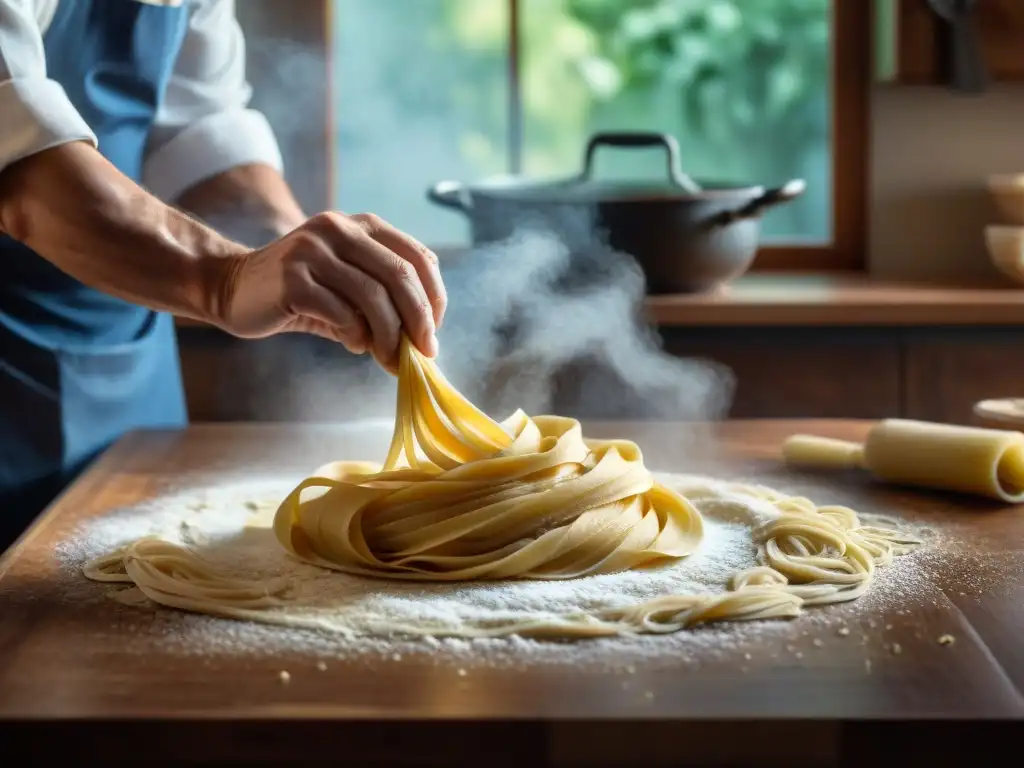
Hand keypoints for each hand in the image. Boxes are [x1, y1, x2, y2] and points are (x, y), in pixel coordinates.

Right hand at [213, 212, 445, 371]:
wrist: (233, 287)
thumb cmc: (302, 293)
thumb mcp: (349, 287)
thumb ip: (385, 301)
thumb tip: (423, 341)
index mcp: (362, 226)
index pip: (417, 256)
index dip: (434, 296)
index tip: (433, 330)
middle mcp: (340, 229)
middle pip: (400, 275)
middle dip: (418, 320)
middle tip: (423, 352)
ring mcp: (313, 251)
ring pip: (373, 296)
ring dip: (388, 336)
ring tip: (388, 358)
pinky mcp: (292, 278)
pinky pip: (341, 313)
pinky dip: (356, 335)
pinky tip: (353, 345)